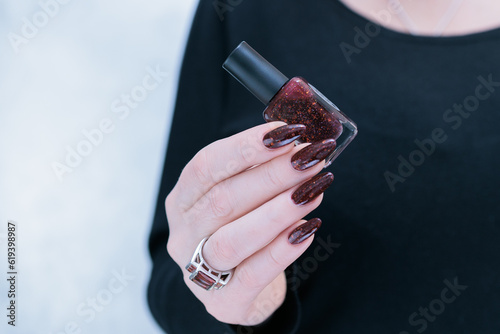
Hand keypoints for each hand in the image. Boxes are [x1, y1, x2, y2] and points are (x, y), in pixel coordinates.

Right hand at [165, 122, 334, 325]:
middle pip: (222, 200)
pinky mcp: (224, 302)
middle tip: (311, 159)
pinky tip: (307, 230)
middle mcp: (183, 234)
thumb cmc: (240, 229)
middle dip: (272, 175)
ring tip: (314, 191)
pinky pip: (252, 276)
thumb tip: (299, 144)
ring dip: (277, 211)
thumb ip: (258, 173)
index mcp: (182, 200)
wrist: (235, 287)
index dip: (245, 147)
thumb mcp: (239, 198)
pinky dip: (281, 251)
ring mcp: (198, 271)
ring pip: (233, 239)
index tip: (287, 132)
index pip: (206, 166)